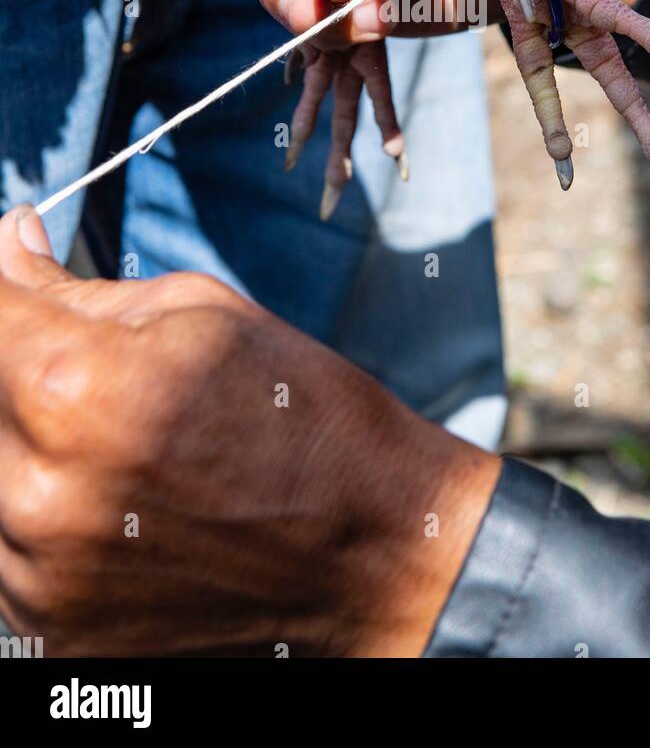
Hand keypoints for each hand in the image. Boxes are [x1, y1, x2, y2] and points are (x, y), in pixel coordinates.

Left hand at [0, 208, 496, 655]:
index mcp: (77, 393)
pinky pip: (12, 554)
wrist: (376, 555)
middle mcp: (40, 496)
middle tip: (89, 366)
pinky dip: (47, 517)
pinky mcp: (57, 639)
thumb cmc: (304, 419)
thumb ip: (78, 288)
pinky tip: (119, 502)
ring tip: (115, 441)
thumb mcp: (200, 316)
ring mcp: (42, 582)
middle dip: (19, 366)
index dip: (2, 285)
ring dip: (27, 445)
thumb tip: (9, 246)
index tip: (16, 275)